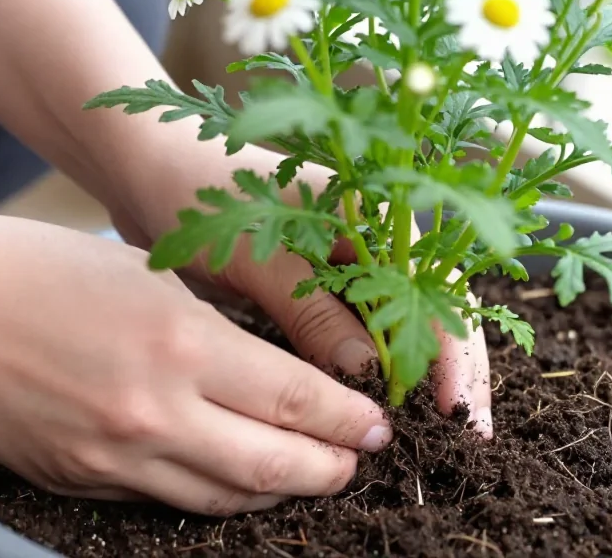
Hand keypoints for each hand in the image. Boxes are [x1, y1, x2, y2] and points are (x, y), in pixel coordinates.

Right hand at [0, 212, 392, 514]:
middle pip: (274, 466)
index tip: (376, 425)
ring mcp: (115, 457)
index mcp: (183, 345)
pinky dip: (212, 494)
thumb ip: (220, 338)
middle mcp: (154, 412)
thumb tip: (281, 379)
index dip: (348, 420)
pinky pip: (166, 501)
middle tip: (356, 462)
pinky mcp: (81, 482)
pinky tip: (231, 479)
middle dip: (331, 469)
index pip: (297, 400)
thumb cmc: (45, 269)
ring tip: (306, 476)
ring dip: (277, 493)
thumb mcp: (153, 279)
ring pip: (225, 499)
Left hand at [116, 146, 492, 436]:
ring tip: (433, 437)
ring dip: (417, 381)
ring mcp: (347, 269)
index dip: (456, 354)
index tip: (455, 411)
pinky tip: (375, 412)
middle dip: (453, 375)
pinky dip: (371, 376)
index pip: (442, 289)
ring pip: (401, 331)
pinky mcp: (315, 292)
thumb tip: (369, 377)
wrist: (145, 170)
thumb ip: (313, 311)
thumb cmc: (200, 191)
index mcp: (375, 216)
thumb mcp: (260, 255)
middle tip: (466, 440)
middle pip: (436, 313)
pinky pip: (358, 339)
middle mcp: (373, 242)